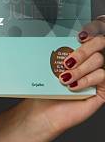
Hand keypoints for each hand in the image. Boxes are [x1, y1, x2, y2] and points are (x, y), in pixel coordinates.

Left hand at [20, 19, 104, 140]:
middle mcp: (91, 63)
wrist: (43, 112)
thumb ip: (60, 48)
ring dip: (80, 68)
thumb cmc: (45, 89)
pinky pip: (103, 77)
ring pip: (100, 60)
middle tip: (67, 61)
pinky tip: (73, 86)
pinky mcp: (102, 92)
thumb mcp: (50, 64)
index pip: (94, 33)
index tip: (80, 35)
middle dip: (83, 51)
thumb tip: (60, 31)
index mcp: (80, 52)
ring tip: (64, 78)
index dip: (92, 28)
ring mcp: (97, 76)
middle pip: (100, 44)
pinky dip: (87, 79)